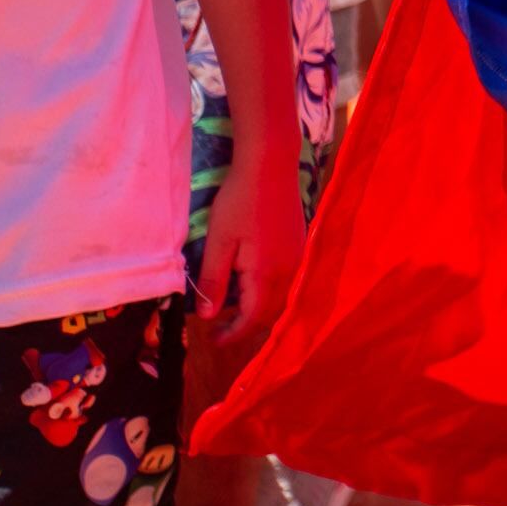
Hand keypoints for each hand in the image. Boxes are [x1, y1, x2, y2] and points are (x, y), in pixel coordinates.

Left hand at [192, 146, 304, 349]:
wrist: (270, 165)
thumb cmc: (239, 201)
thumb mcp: (218, 242)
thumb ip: (213, 281)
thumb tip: (208, 315)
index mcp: (267, 273)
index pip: (252, 318)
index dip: (233, 335)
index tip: (212, 340)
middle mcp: (289, 270)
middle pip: (269, 313)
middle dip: (244, 325)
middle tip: (218, 328)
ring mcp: (297, 257)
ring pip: (279, 297)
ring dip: (256, 308)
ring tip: (230, 306)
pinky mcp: (299, 245)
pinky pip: (284, 280)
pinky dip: (266, 291)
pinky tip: (249, 281)